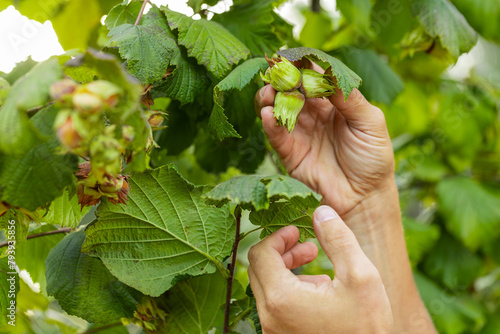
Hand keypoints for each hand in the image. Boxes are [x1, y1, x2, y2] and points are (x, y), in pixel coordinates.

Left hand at [248, 205, 392, 333]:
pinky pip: (275, 306)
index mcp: (282, 298)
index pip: (260, 254)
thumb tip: (321, 211)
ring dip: (286, 270)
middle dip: (282, 251)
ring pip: (266, 288)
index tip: (297, 231)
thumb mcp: (360, 276)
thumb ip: (338, 239)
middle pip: (258, 269)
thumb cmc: (366, 329)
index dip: (277, 236)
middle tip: (306, 245)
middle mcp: (270, 316)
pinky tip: (319, 291)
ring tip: (316, 265)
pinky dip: (289, 290)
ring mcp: (273, 330)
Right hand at [255, 62, 394, 215]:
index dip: (303, 66)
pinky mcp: (289, 153)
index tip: (292, 56)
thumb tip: (329, 73)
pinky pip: (275, 134)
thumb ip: (350, 99)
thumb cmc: (373, 158)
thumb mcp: (370, 123)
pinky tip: (268, 115)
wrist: (364, 195)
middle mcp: (313, 113)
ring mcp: (299, 132)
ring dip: (270, 97)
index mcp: (333, 102)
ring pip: (277, 108)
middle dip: (282, 79)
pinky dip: (268, 123)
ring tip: (269, 92)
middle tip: (276, 73)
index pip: (314, 77)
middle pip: (291, 89)